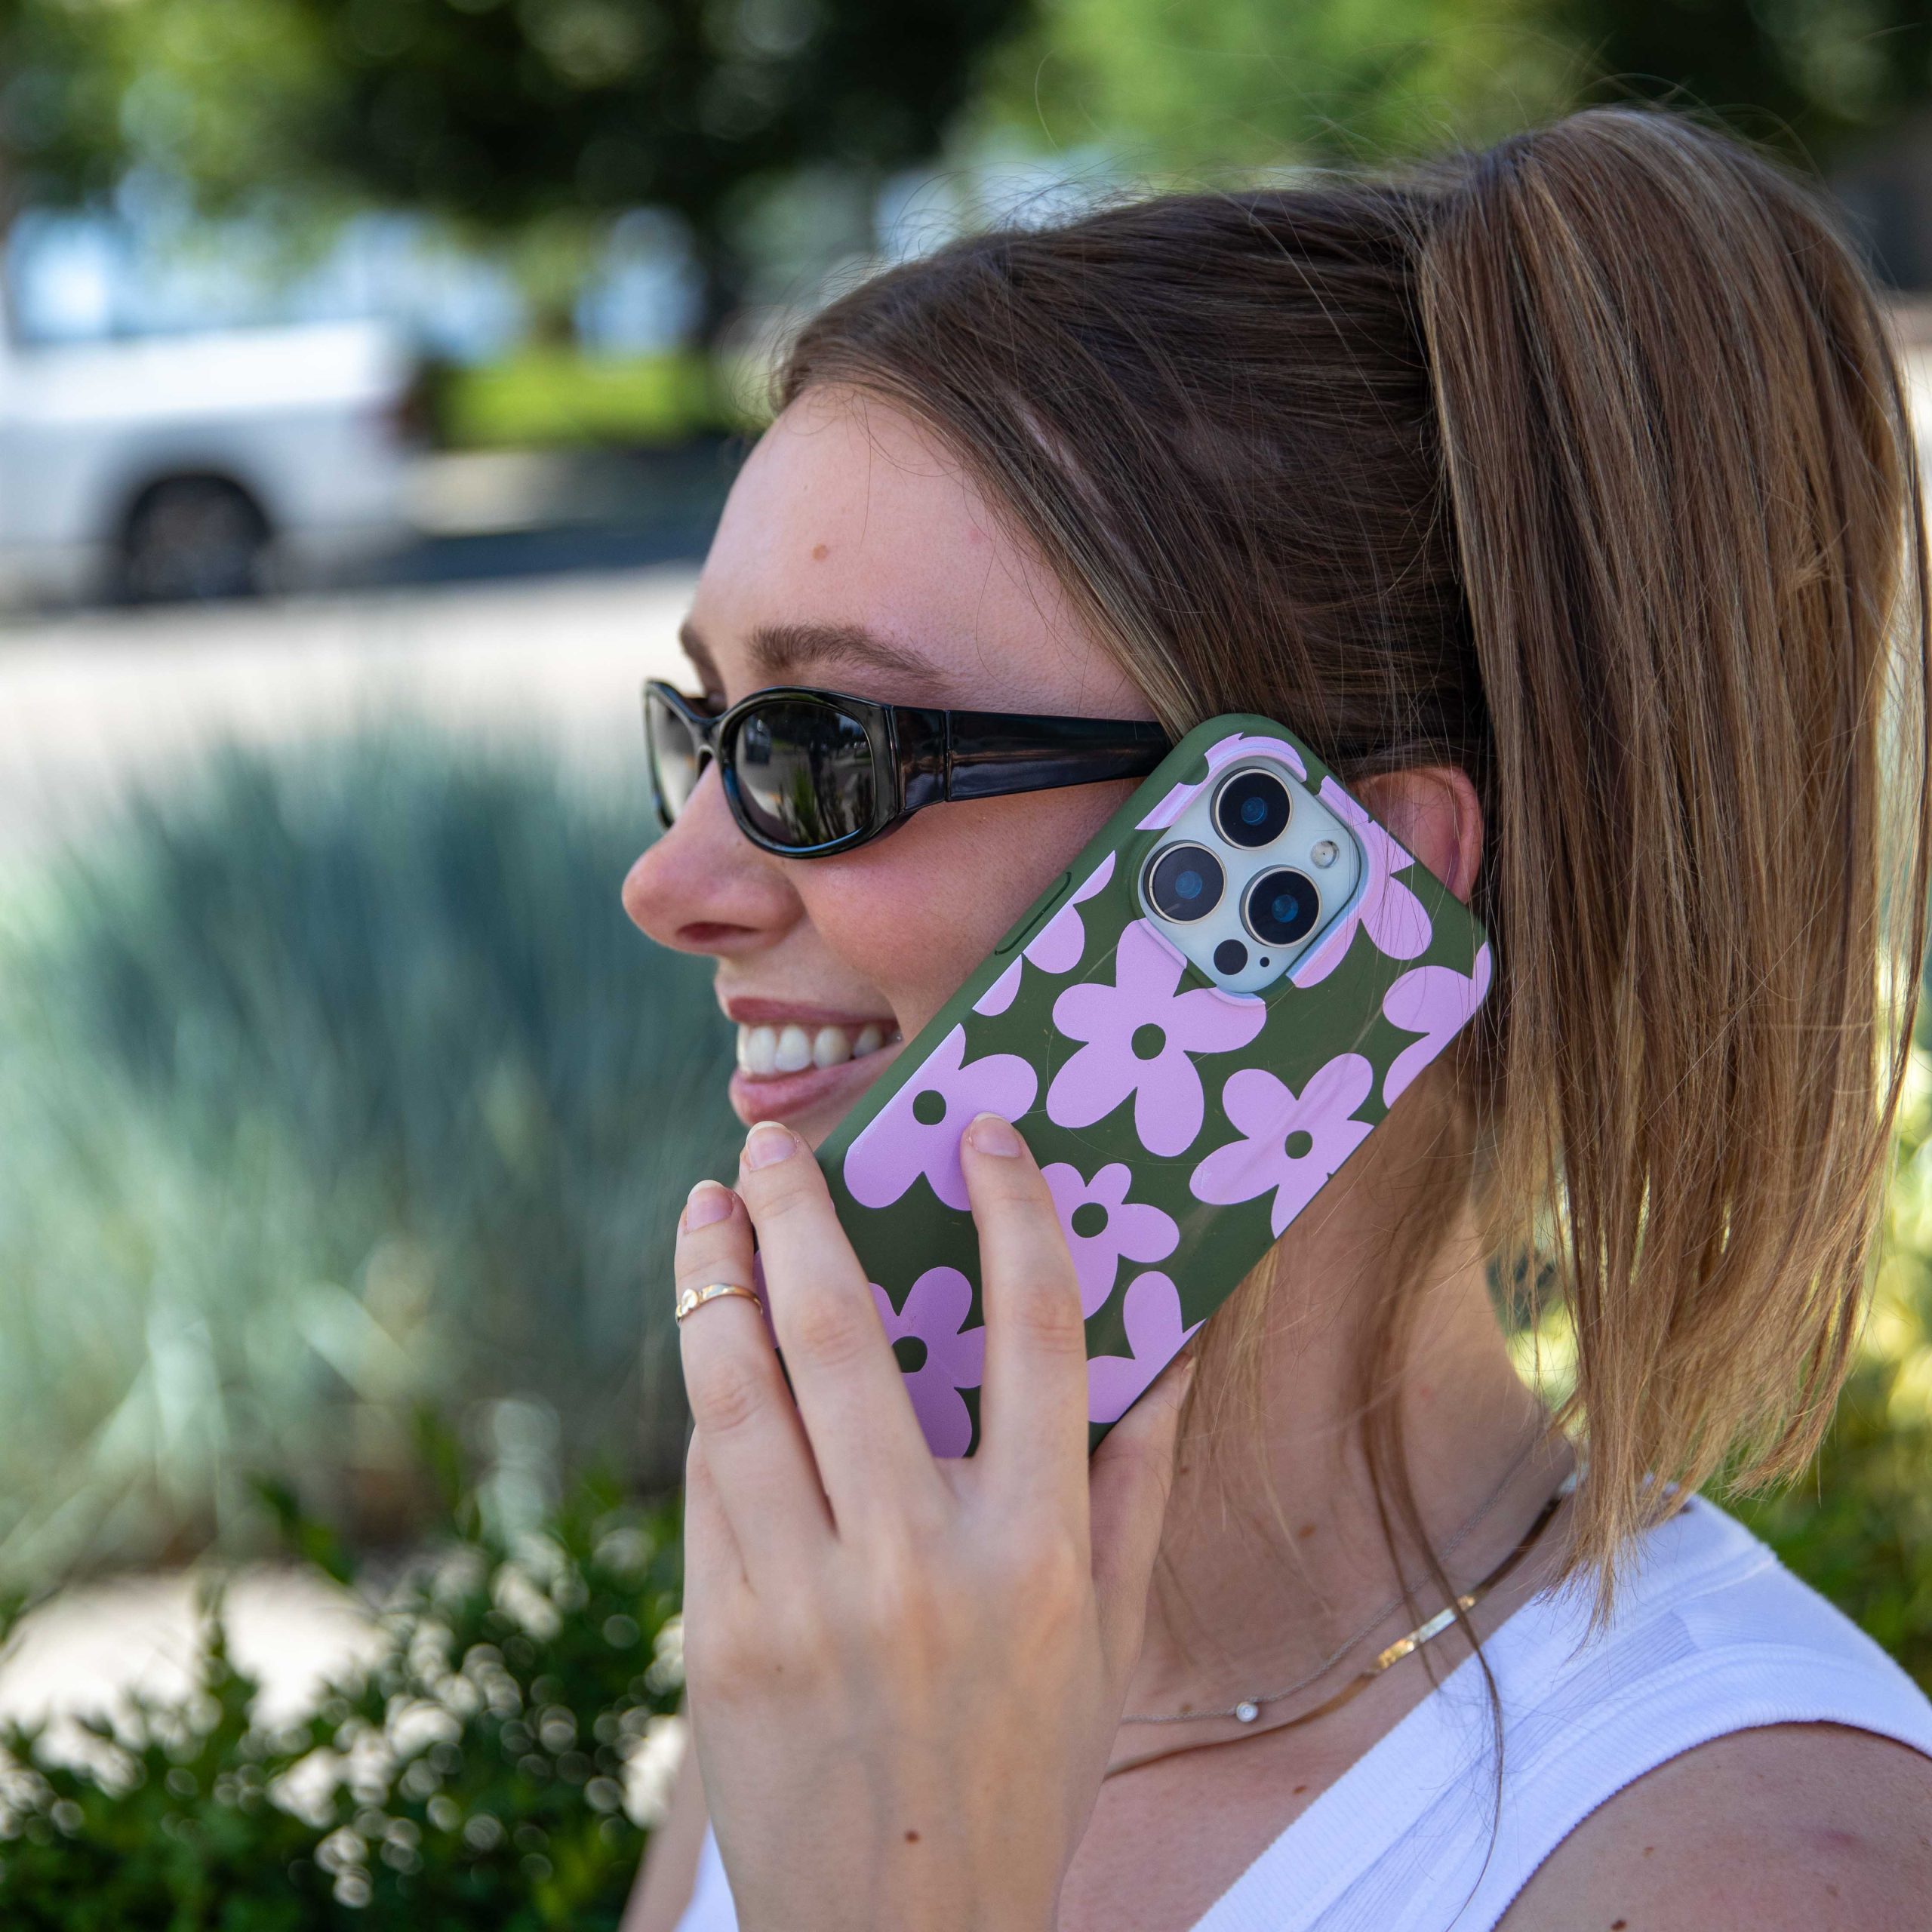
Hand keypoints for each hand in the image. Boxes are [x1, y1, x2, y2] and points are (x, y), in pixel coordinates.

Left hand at [673, 1111, 1189, 1931]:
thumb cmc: (1017, 1774)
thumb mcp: (1105, 1643)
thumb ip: (1135, 1489)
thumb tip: (1168, 1353)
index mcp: (1036, 1554)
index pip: (1038, 1336)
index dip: (1014, 1213)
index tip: (982, 1136)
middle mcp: (919, 1561)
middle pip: (845, 1335)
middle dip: (799, 1216)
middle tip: (771, 1148)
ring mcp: (806, 1599)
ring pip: (741, 1392)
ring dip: (716, 1282)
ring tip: (706, 1212)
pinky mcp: (722, 1636)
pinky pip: (707, 1482)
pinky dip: (709, 1400)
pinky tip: (713, 1351)